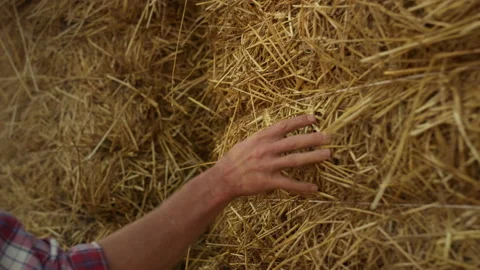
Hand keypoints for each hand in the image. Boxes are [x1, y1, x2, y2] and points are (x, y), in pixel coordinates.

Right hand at [213, 114, 330, 197]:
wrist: (223, 178)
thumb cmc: (234, 159)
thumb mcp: (248, 142)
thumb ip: (264, 137)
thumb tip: (278, 131)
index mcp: (261, 137)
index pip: (284, 125)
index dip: (300, 121)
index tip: (314, 118)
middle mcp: (266, 149)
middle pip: (294, 142)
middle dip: (313, 138)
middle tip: (328, 137)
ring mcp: (268, 165)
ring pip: (295, 160)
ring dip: (313, 157)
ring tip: (328, 154)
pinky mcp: (268, 181)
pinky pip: (289, 183)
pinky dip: (302, 186)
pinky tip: (315, 188)